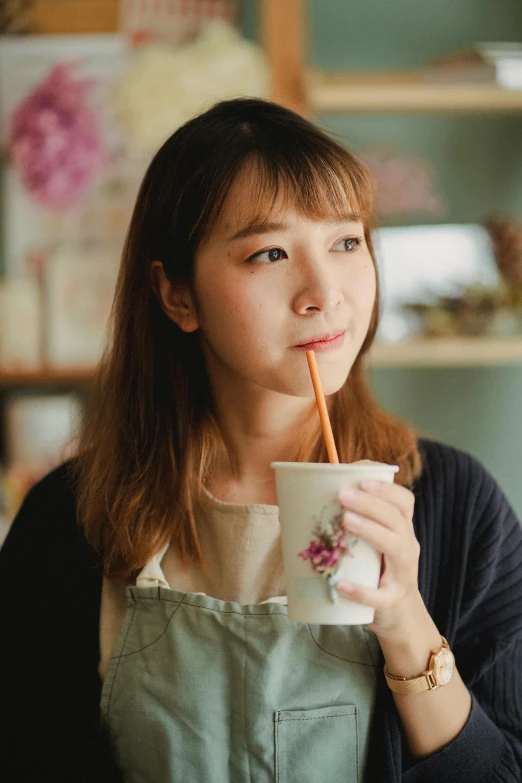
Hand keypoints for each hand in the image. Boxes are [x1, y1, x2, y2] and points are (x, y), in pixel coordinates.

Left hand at [336, 480, 421, 639]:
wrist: (399, 616)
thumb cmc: (377, 572)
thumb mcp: (373, 545)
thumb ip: (351, 526)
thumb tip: (300, 508)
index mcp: (402, 531)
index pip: (404, 503)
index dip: (387, 489)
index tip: (362, 481)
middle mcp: (407, 548)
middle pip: (396, 520)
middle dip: (370, 504)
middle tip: (343, 495)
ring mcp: (402, 575)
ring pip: (394, 548)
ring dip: (370, 531)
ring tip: (345, 521)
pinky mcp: (391, 602)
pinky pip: (379, 596)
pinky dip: (361, 591)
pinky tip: (341, 584)